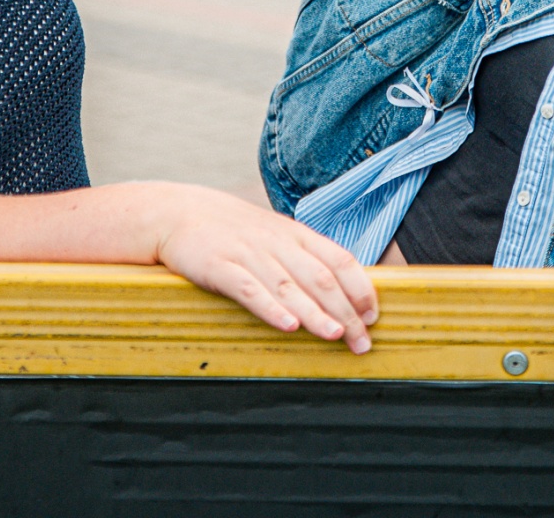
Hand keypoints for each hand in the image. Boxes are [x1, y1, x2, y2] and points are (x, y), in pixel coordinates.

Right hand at [152, 185, 378, 352]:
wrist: (179, 212)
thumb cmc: (234, 231)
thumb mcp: (275, 235)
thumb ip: (305, 258)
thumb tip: (343, 291)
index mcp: (296, 234)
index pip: (339, 260)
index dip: (361, 288)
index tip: (374, 316)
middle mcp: (277, 243)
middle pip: (320, 278)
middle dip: (346, 311)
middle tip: (362, 341)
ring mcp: (248, 254)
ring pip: (289, 286)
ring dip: (315, 313)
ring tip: (336, 335)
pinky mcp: (219, 267)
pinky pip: (249, 290)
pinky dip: (270, 308)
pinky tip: (287, 325)